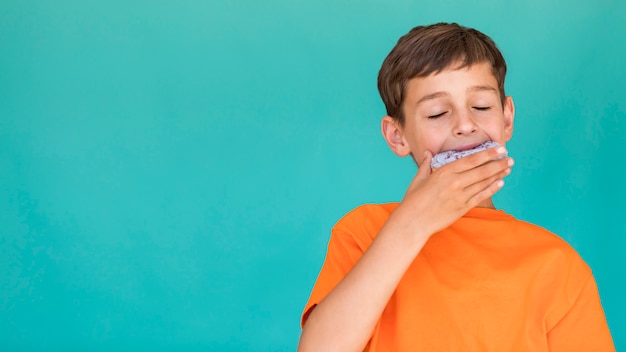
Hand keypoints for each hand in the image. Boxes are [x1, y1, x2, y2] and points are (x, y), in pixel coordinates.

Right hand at [391, 146, 512, 237]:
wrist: (413, 222)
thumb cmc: (413, 200)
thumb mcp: (418, 179)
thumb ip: (426, 164)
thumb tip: (428, 153)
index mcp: (444, 172)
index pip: (471, 160)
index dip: (488, 154)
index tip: (499, 148)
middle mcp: (455, 182)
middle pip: (482, 170)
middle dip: (498, 163)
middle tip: (509, 158)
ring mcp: (460, 196)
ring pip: (484, 182)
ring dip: (498, 174)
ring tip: (508, 168)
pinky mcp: (463, 208)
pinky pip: (481, 196)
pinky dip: (492, 189)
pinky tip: (500, 183)